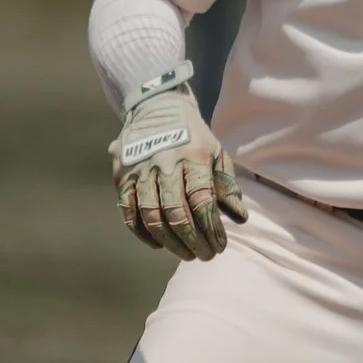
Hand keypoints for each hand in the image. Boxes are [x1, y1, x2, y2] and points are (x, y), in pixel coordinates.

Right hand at [108, 71, 246, 261]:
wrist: (156, 107)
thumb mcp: (216, 153)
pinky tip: (159, 244)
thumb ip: (227, 186)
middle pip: (177, 213)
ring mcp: (140, 170)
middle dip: (194, 241)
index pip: (202, 201)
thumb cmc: (194, 137)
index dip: (211, 229)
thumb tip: (239, 219)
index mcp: (193, 157)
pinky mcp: (122, 176)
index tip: (220, 246)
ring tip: (186, 253)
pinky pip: (129, 213)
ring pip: (152, 216)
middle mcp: (164, 163)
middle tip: (205, 256)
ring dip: (171, 242)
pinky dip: (144, 233)